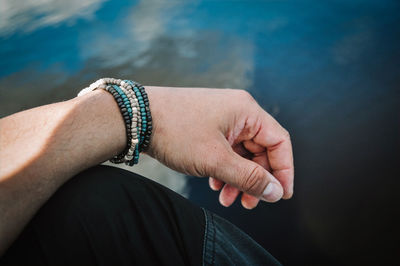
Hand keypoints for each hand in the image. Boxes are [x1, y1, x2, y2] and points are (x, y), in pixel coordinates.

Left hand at [145, 86, 293, 208]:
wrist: (137, 118)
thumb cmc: (177, 132)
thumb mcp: (216, 160)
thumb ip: (249, 178)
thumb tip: (275, 191)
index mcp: (246, 111)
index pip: (279, 142)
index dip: (284, 170)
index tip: (280, 195)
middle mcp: (237, 112)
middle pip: (260, 150)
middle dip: (255, 179)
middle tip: (248, 204)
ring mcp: (221, 118)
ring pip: (241, 153)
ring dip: (237, 178)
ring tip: (227, 199)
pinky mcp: (207, 126)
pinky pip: (225, 151)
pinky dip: (223, 170)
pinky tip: (213, 184)